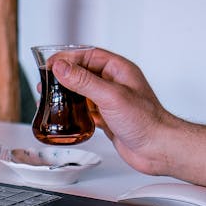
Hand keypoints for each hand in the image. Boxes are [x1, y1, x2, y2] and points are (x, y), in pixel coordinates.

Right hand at [51, 47, 180, 174]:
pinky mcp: (108, 118)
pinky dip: (74, 112)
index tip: (50, 65)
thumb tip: (62, 67)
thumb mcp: (111, 96)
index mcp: (119, 70)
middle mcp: (115, 83)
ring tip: (50, 98)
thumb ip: (84, 81)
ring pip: (83, 92)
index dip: (67, 58)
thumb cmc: (146, 121)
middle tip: (46, 83)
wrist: (158, 149)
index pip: (88, 55)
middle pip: (83, 73)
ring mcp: (111, 101)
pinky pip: (86, 110)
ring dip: (66, 94)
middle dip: (63, 76)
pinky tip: (66, 116)